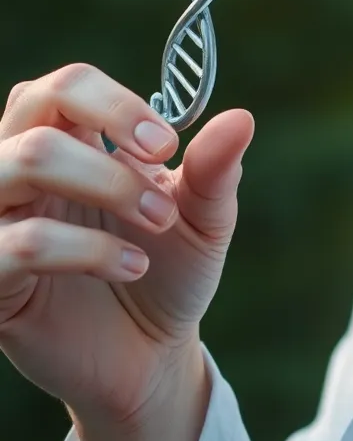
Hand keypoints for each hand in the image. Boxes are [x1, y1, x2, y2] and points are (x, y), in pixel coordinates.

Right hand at [0, 62, 253, 427]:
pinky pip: (22, 242)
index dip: (117, 102)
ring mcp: (3, 220)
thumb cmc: (169, 270)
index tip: (168, 142)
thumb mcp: (203, 218)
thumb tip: (241, 119)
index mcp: (70, 137)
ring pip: (23, 161)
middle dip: (109, 125)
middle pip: (35, 102)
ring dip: (104, 182)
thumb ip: (215, 169)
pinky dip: (86, 249)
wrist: (152, 356)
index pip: (69, 84)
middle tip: (165, 167)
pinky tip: (133, 266)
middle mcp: (25, 169)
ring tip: (158, 220)